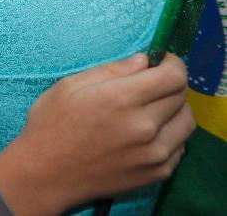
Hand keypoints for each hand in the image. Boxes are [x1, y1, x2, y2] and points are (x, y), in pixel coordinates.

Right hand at [0, 53, 193, 214]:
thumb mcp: (70, 86)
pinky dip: (171, 135)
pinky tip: (148, 132)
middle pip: (182, 96)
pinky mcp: (156, 173)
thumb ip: (111, 70)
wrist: (46, 174)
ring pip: (187, 122)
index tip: (160, 61)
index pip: (173, 76)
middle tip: (151, 83)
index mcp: (120, 99)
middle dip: (170, 83)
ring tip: (153, 108)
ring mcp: (153, 153)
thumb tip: (143, 60)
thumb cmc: (51, 124)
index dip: (172, 63)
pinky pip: (180, 147)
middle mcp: (144, 126)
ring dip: (175, 109)